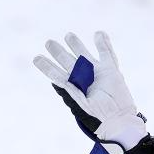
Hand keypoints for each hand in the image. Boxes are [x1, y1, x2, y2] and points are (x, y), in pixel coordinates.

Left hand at [32, 31, 147, 153]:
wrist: (118, 119)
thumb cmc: (98, 115)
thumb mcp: (81, 103)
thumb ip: (71, 90)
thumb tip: (58, 80)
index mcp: (73, 88)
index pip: (57, 74)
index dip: (47, 66)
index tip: (36, 58)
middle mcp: (83, 78)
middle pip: (68, 61)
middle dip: (58, 52)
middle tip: (49, 42)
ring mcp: (97, 73)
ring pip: (84, 55)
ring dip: (76, 45)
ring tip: (68, 35)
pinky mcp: (111, 70)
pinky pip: (106, 53)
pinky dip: (103, 44)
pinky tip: (99, 34)